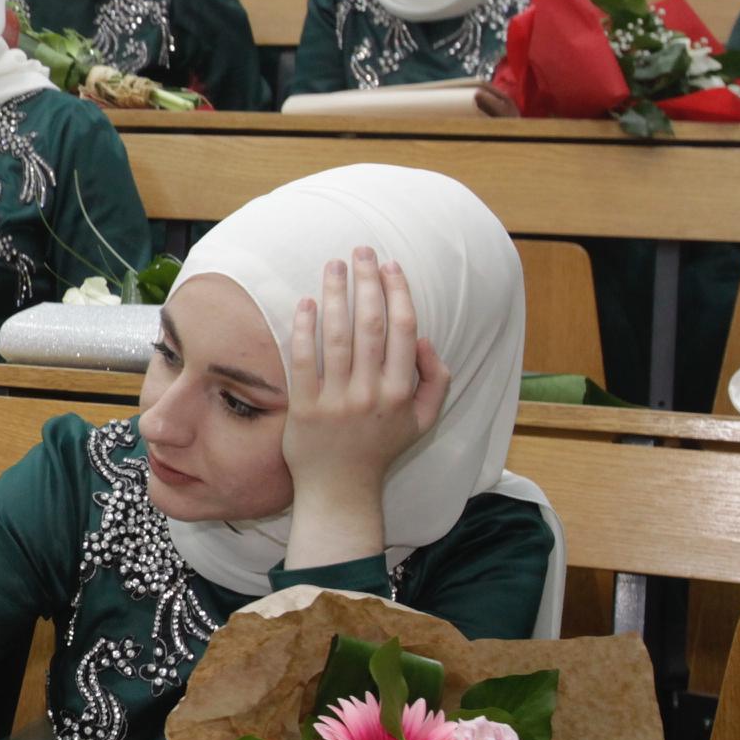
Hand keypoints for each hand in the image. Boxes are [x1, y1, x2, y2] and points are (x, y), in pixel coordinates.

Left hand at [278, 248, 448, 568]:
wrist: (340, 488)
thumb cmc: (381, 447)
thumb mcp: (423, 420)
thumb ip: (436, 379)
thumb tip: (426, 339)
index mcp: (403, 392)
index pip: (405, 330)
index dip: (399, 293)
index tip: (390, 266)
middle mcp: (372, 393)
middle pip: (373, 324)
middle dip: (367, 281)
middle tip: (360, 250)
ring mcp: (337, 400)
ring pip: (338, 336)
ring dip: (336, 294)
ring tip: (332, 264)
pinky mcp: (304, 407)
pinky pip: (304, 359)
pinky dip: (304, 327)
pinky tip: (305, 301)